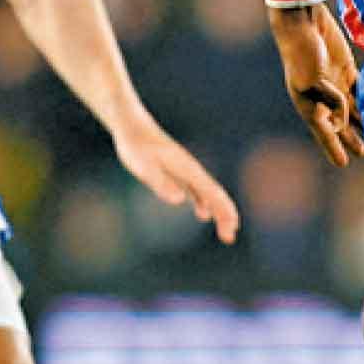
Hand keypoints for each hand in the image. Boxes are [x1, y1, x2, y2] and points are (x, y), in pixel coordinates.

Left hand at [112, 119, 239, 242]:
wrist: (131, 125)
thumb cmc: (135, 144)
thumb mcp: (144, 165)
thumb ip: (161, 182)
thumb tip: (180, 200)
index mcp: (188, 169)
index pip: (212, 192)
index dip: (223, 210)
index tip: (232, 227)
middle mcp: (191, 170)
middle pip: (215, 195)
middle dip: (225, 216)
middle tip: (229, 238)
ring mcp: (185, 172)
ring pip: (208, 194)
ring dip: (218, 212)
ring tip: (224, 231)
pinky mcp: (177, 173)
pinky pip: (197, 191)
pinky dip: (204, 204)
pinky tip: (203, 215)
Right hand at [271, 3, 363, 168]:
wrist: (302, 22)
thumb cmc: (300, 51)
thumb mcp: (310, 78)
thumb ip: (329, 98)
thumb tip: (345, 114)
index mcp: (308, 103)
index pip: (323, 131)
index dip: (333, 147)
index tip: (342, 163)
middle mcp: (322, 97)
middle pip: (340, 123)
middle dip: (351, 138)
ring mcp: (335, 83)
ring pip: (353, 108)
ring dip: (363, 121)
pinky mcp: (346, 69)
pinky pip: (360, 89)